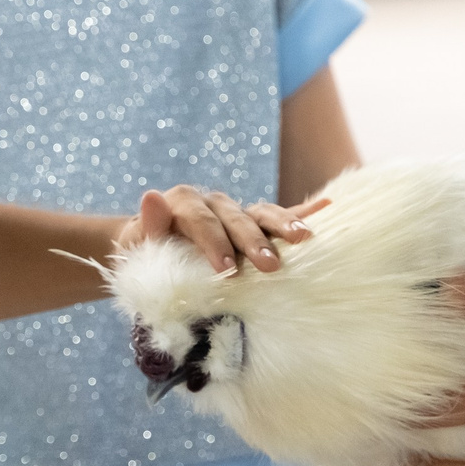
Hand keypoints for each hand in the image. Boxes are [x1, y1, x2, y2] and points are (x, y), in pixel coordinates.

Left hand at [118, 188, 325, 273]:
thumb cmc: (144, 254)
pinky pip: (280, 214)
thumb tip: (151, 196)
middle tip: (269, 266)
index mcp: (183, 202)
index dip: (213, 242)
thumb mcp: (137, 244)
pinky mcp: (252, 221)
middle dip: (253, 241)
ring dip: (283, 225)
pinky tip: (327, 207)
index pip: (201, 219)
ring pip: (262, 212)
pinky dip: (302, 211)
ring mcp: (236, 210)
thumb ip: (147, 225)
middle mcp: (213, 201)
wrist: (151, 249)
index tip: (226, 269)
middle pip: (236, 217)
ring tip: (304, 239)